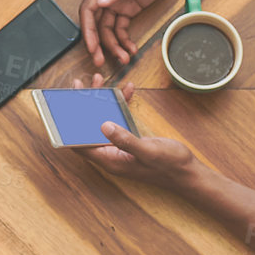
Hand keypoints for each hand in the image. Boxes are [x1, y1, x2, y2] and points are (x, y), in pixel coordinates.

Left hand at [70, 74, 202, 191]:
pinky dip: (121, 106)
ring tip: (100, 81)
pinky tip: (128, 91)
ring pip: (103, 121)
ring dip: (101, 102)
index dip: (68, 124)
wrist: (189, 173)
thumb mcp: (148, 151)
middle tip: (83, 84)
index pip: (79, 142)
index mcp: (110, 160)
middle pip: (88, 128)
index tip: (65, 103)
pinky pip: (120, 121)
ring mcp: (120, 147)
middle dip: (83, 106)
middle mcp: (111, 154)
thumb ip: (125, 140)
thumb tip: (103, 126)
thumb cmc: (170, 166)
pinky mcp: (130, 141)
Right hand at [79, 0, 183, 66]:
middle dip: (97, 43)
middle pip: (95, 23)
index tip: (92, 47)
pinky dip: (124, 39)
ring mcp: (117, 2)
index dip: (87, 30)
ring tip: (124, 57)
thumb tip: (101, 3)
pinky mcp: (128, 8)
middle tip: (100, 60)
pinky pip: (121, 28)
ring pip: (109, 29)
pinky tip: (131, 48)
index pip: (88, 9)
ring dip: (114, 44)